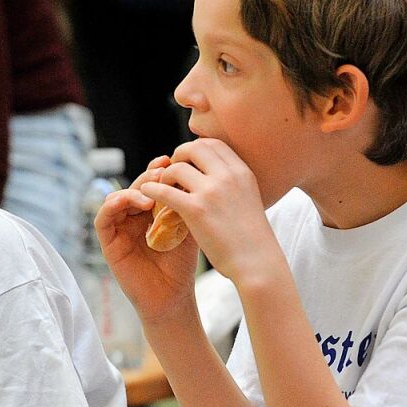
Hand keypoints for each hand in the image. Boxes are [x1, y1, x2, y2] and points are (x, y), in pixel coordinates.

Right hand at [96, 156, 198, 323]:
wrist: (173, 296)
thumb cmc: (182, 263)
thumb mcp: (187, 227)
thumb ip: (186, 203)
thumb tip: (194, 173)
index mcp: (153, 211)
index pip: (153, 183)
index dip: (161, 169)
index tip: (173, 159)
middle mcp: (134, 216)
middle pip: (136, 186)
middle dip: (149, 176)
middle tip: (163, 170)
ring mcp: (120, 228)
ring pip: (118, 198)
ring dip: (134, 190)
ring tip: (152, 191)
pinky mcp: (108, 242)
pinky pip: (103, 218)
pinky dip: (114, 205)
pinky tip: (131, 201)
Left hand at [139, 138, 282, 285]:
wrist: (257, 262)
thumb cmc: (254, 239)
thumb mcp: (250, 201)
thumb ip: (233, 186)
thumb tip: (214, 179)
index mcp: (243, 173)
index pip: (214, 144)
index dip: (197, 149)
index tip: (189, 162)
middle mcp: (229, 176)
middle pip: (194, 148)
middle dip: (179, 157)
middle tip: (173, 173)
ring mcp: (212, 191)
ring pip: (176, 168)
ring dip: (165, 176)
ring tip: (164, 189)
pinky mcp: (196, 210)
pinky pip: (164, 190)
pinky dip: (152, 190)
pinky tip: (149, 196)